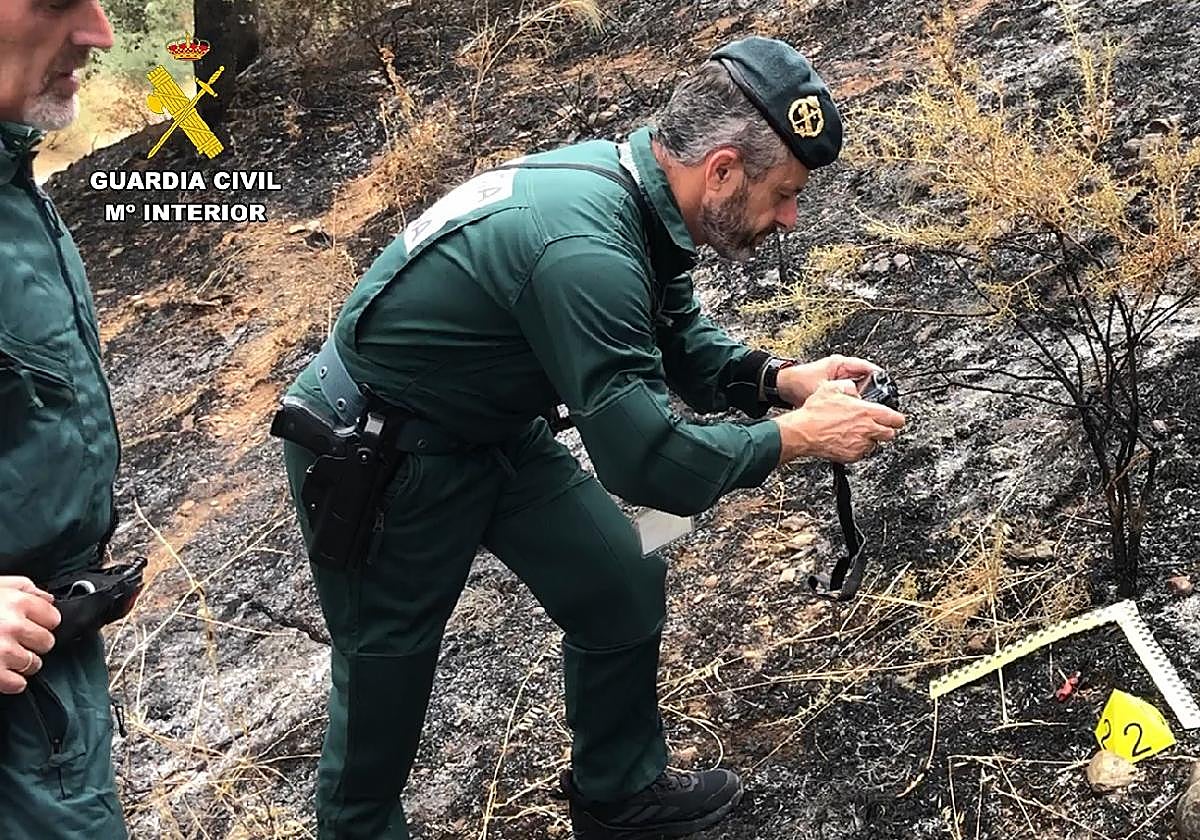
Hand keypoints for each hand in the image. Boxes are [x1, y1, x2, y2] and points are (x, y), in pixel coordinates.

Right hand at [0, 577, 59, 694]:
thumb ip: (23, 587)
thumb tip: (48, 598)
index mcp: (16, 602)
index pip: (53, 618)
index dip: (43, 622)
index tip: (33, 624)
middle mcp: (14, 626)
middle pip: (47, 642)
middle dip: (34, 643)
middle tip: (17, 641)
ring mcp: (3, 651)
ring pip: (34, 664)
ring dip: (23, 663)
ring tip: (5, 655)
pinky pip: (18, 684)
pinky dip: (12, 681)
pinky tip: (2, 671)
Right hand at [774, 379, 906, 464]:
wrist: (802, 432)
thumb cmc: (815, 412)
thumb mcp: (832, 388)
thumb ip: (849, 387)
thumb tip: (854, 389)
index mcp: (867, 412)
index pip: (896, 419)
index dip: (897, 418)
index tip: (895, 418)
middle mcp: (867, 429)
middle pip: (890, 434)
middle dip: (885, 429)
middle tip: (876, 425)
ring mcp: (860, 444)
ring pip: (875, 444)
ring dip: (870, 439)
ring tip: (857, 432)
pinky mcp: (851, 456)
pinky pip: (861, 453)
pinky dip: (858, 448)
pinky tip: (847, 440)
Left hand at [776, 354, 883, 405]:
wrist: (782, 386)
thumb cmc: (798, 382)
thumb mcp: (822, 388)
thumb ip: (839, 394)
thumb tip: (855, 403)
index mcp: (840, 363)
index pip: (867, 367)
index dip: (879, 378)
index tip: (888, 388)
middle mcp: (841, 368)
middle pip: (865, 378)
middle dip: (872, 391)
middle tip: (879, 402)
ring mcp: (837, 377)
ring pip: (857, 387)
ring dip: (861, 397)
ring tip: (868, 407)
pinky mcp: (832, 386)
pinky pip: (848, 393)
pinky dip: (852, 400)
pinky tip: (853, 410)